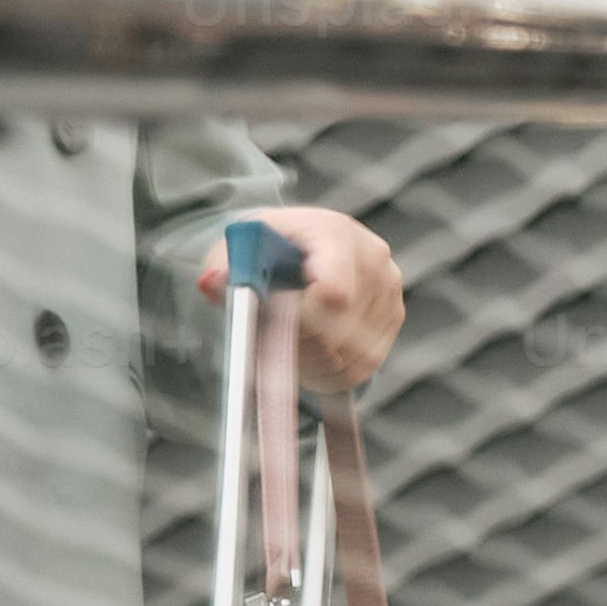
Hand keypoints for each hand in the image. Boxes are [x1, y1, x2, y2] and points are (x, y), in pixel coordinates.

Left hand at [223, 206, 408, 385]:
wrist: (302, 246)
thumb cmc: (269, 248)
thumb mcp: (238, 249)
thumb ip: (224, 268)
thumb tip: (212, 284)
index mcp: (335, 233)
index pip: (334, 293)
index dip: (303, 322)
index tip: (274, 325)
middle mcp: (373, 260)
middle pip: (339, 333)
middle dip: (299, 347)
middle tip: (270, 342)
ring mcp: (389, 292)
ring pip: (351, 356)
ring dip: (312, 362)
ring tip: (288, 344)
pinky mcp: (394, 319)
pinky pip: (363, 367)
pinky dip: (331, 372)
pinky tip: (309, 354)